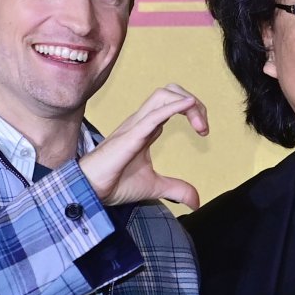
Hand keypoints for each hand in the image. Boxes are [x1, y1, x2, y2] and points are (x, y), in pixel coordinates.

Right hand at [83, 85, 208, 210]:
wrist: (91, 191)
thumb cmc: (113, 182)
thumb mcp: (154, 187)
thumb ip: (177, 189)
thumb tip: (196, 202)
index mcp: (146, 128)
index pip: (172, 104)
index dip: (192, 111)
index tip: (203, 131)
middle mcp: (141, 121)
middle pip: (169, 92)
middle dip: (193, 102)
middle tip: (203, 127)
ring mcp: (135, 126)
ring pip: (163, 96)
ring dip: (187, 103)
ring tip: (200, 124)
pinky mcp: (130, 136)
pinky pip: (153, 115)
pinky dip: (174, 107)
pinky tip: (189, 107)